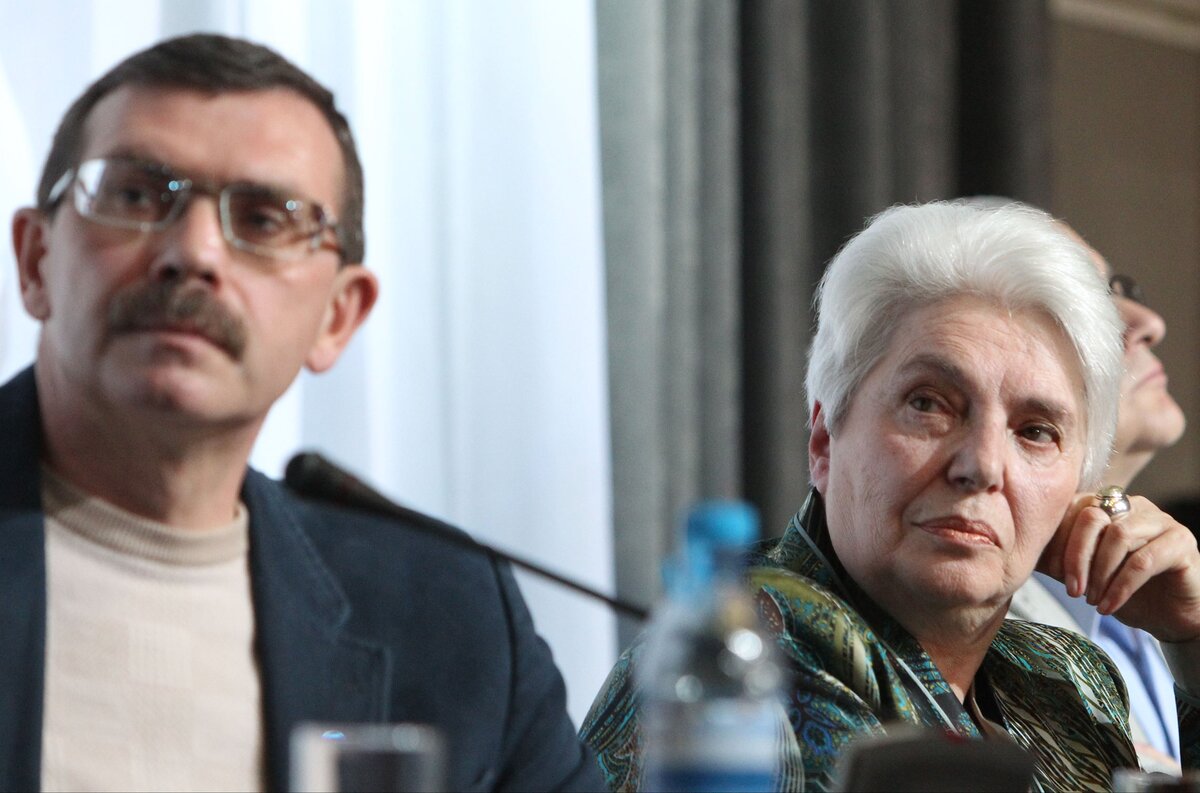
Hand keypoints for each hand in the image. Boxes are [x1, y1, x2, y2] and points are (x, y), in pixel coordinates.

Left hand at [1037, 492, 1199, 642]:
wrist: (1169, 617)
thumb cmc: (1123, 591)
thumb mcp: (1082, 574)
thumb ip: (1056, 558)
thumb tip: (1020, 551)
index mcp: (1106, 506)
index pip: (1072, 509)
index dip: (1059, 542)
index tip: (1054, 574)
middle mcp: (1134, 505)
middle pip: (1093, 518)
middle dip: (1076, 557)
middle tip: (1073, 590)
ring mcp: (1161, 521)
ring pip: (1118, 536)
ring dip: (1099, 573)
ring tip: (1092, 601)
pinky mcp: (1181, 543)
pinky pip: (1144, 560)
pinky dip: (1121, 586)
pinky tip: (1109, 606)